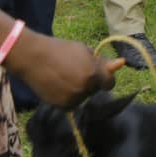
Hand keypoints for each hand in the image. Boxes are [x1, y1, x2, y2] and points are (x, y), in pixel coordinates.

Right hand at [8, 33, 122, 108]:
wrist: (33, 58)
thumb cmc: (61, 50)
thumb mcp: (84, 51)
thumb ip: (102, 61)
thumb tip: (122, 63)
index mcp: (92, 74)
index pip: (109, 84)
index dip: (105, 78)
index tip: (99, 74)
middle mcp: (84, 89)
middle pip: (95, 90)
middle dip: (90, 81)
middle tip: (76, 70)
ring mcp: (72, 99)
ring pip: (83, 97)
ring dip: (79, 89)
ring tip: (65, 76)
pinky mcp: (60, 106)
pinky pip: (71, 103)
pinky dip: (68, 96)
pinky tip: (58, 84)